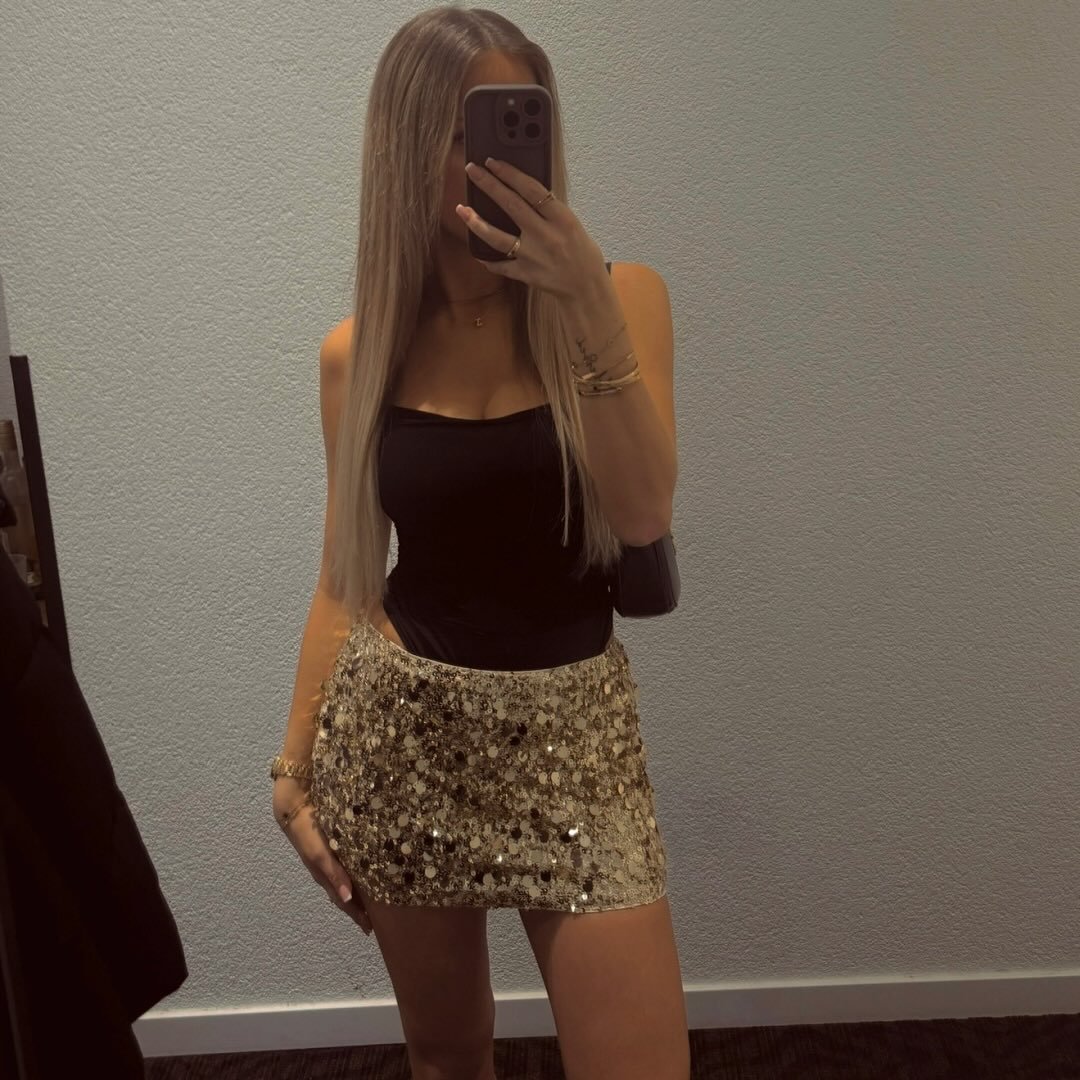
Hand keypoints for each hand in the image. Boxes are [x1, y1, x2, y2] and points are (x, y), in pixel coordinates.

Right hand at [274, 786, 372, 935]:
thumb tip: (348, 899)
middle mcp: (326, 870)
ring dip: (359, 891)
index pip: (343, 902)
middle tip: (376, 918)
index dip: (355, 915)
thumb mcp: (320, 855)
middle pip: (345, 894)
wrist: (294, 809)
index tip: (369, 930)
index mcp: (324, 876)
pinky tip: (365, 870)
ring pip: (346, 880)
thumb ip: (334, 874)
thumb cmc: (307, 834)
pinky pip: (346, 866)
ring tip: (374, 898)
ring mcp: (328, 858)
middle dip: (359, 907)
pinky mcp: (331, 846)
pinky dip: (356, 874)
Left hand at [456, 157, 606, 300]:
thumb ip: (550, 211)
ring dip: (477, 222)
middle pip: (511, 205)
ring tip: (462, 210)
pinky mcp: (525, 274)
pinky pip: (501, 265)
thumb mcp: (572, 224)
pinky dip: (488, 259)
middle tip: (472, 171)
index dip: (509, 173)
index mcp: (561, 219)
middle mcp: (545, 236)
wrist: (587, 289)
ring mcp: (533, 256)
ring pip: (498, 237)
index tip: (493, 162)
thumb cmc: (583, 254)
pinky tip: (477, 251)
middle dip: (489, 185)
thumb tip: (525, 192)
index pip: (531, 189)